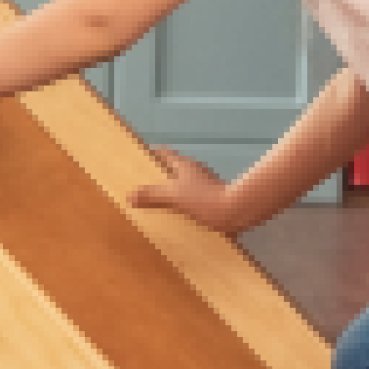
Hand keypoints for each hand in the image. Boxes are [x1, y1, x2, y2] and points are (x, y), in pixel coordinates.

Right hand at [130, 149, 244, 233]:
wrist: (239, 212)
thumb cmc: (205, 199)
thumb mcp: (173, 196)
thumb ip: (152, 195)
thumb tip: (129, 195)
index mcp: (185, 166)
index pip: (165, 153)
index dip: (153, 152)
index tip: (142, 155)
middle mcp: (197, 171)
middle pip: (175, 168)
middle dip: (161, 174)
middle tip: (146, 183)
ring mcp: (208, 184)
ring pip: (186, 183)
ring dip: (174, 190)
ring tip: (160, 202)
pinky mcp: (215, 198)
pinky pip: (195, 198)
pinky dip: (185, 203)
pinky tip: (180, 215)